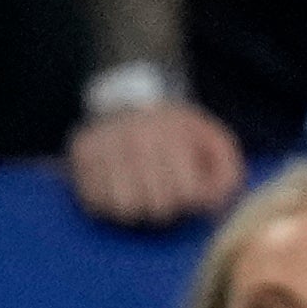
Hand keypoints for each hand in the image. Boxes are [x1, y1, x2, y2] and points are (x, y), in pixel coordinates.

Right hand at [63, 98, 243, 231]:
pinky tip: (118, 186)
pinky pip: (97, 204)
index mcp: (172, 130)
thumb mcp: (212, 139)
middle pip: (158, 207)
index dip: (193, 198)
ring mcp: (103, 148)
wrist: (128, 97)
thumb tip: (213, 206)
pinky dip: (110, 202)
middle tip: (164, 188)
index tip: (191, 186)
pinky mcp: (79, 159)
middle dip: (167, 204)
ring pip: (125, 210)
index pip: (187, 194)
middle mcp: (134, 138)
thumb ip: (226, 173)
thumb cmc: (175, 129)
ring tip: (141, 189)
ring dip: (137, 206)